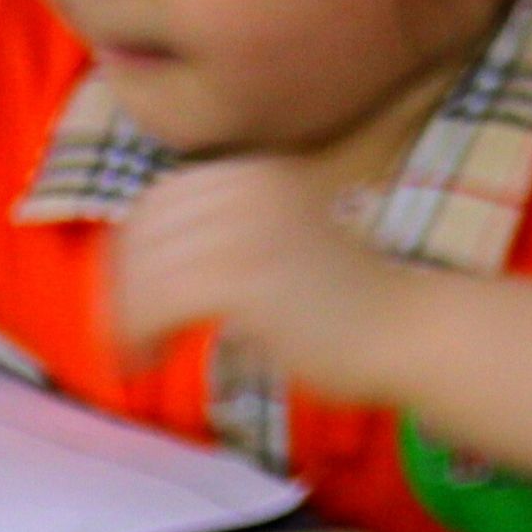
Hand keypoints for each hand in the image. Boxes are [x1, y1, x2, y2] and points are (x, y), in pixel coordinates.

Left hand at [109, 158, 415, 385]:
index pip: (159, 201)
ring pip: (143, 272)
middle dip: (122, 288)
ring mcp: (244, 228)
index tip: (133, 300)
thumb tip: (133, 261)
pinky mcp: (241, 276)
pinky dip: (138, 337)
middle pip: (143, 234)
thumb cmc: (347, 303)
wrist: (409, 332)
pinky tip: (151, 360)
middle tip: (129, 337)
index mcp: (257, 170)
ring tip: (141, 355)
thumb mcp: (277, 240)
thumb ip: (221, 234)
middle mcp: (247, 186)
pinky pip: (154, 304)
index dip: (133, 253)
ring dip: (126, 320)